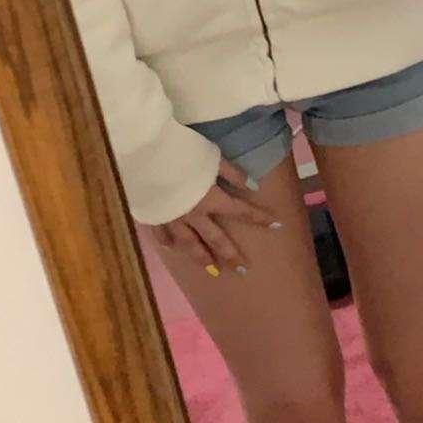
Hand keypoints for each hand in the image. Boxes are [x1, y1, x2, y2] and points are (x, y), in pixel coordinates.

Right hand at [151, 152, 280, 274]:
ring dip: (202, 258)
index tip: (276, 226)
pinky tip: (171, 249)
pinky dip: (168, 243)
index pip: (241, 211)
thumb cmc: (181, 151)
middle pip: (216, 239)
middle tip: (242, 271)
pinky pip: (162, 234)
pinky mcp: (154, 216)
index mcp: (211, 199)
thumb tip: (253, 186)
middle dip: (231, 256)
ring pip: (189, 244)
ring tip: (212, 271)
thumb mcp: (212, 157)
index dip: (259, 218)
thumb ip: (233, 174)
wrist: (145, 154)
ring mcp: (173, 219)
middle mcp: (194, 215)